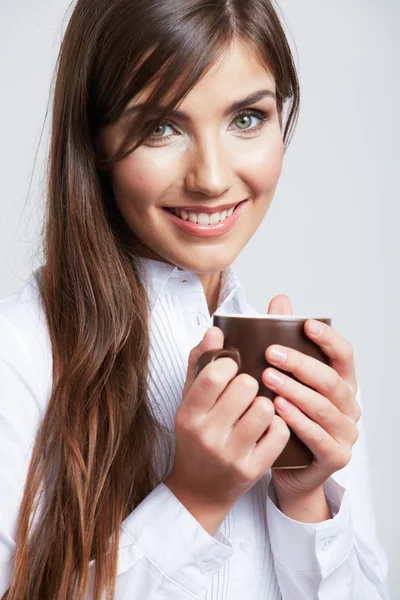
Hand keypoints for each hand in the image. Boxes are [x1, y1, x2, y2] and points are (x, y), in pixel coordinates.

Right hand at [165, 327, 289, 508]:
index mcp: (189, 414)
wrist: (199, 488)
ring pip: (266, 408)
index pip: (215, 374)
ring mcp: (231, 455)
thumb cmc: (196, 435)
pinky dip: (278, 425)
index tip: (232, 368)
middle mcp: (207, 435)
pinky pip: (279, 432)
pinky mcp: (253, 470)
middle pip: (246, 386)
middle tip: (247, 390)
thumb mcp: (189, 399)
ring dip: (266, 403)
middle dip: (250, 383)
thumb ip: (200, 362)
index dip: (230, 363)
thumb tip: (215, 331)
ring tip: (257, 408)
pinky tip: (267, 427)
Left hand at [264, 295, 360, 500]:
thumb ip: (283, 341)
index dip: (328, 338)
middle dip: (301, 364)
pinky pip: (317, 436)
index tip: (306, 324)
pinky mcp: (335, 457)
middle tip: (270, 353)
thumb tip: (280, 300)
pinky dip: (297, 421)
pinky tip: (277, 408)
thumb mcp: (284, 379)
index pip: (344, 355)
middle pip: (331, 379)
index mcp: (341, 384)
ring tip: (269, 378)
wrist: (288, 471)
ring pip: (324, 406)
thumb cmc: (286, 420)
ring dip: (295, 390)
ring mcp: (345, 433)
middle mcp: (349, 406)